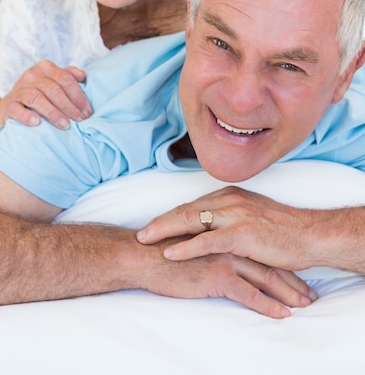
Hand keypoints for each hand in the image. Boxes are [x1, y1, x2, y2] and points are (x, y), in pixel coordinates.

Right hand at [0, 60, 91, 128]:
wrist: (11, 107)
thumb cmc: (39, 94)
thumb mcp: (53, 82)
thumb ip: (68, 76)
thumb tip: (84, 76)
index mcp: (45, 68)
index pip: (65, 79)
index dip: (78, 96)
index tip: (88, 112)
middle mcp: (31, 75)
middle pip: (53, 89)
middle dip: (69, 106)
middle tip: (80, 120)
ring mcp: (18, 90)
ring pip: (36, 98)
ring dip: (53, 112)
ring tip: (65, 125)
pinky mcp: (8, 105)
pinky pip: (16, 109)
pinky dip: (26, 116)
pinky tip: (37, 123)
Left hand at [137, 186, 319, 270]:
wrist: (310, 235)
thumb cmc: (282, 230)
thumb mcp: (252, 216)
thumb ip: (230, 218)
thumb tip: (211, 228)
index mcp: (230, 196)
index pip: (192, 205)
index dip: (170, 216)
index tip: (152, 225)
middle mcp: (229, 200)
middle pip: (185, 210)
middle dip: (160, 222)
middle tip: (140, 234)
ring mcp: (235, 215)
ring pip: (191, 221)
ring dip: (164, 231)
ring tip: (145, 241)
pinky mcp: (242, 234)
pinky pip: (207, 241)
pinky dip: (185, 247)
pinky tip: (170, 252)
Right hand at [140, 236, 316, 318]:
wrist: (142, 256)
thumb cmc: (161, 251)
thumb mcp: (192, 240)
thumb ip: (210, 242)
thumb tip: (222, 252)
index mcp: (225, 229)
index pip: (259, 247)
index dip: (279, 262)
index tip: (297, 274)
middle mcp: (229, 240)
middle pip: (268, 261)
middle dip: (291, 278)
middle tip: (309, 294)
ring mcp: (225, 256)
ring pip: (265, 276)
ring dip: (287, 292)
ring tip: (304, 305)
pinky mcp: (218, 274)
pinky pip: (249, 293)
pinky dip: (268, 305)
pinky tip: (282, 314)